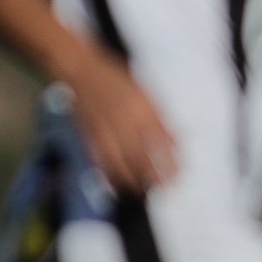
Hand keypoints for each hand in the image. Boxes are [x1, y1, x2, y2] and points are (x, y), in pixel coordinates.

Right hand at [54, 44, 176, 194]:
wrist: (81, 71)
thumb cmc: (117, 80)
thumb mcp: (146, 95)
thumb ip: (162, 118)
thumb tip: (178, 141)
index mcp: (142, 110)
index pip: (162, 143)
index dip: (172, 162)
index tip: (179, 175)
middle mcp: (125, 122)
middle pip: (143, 158)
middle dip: (155, 177)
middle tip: (165, 189)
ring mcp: (105, 130)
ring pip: (122, 164)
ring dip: (134, 181)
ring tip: (144, 190)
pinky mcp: (89, 135)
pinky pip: (101, 161)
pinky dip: (111, 175)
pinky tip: (119, 183)